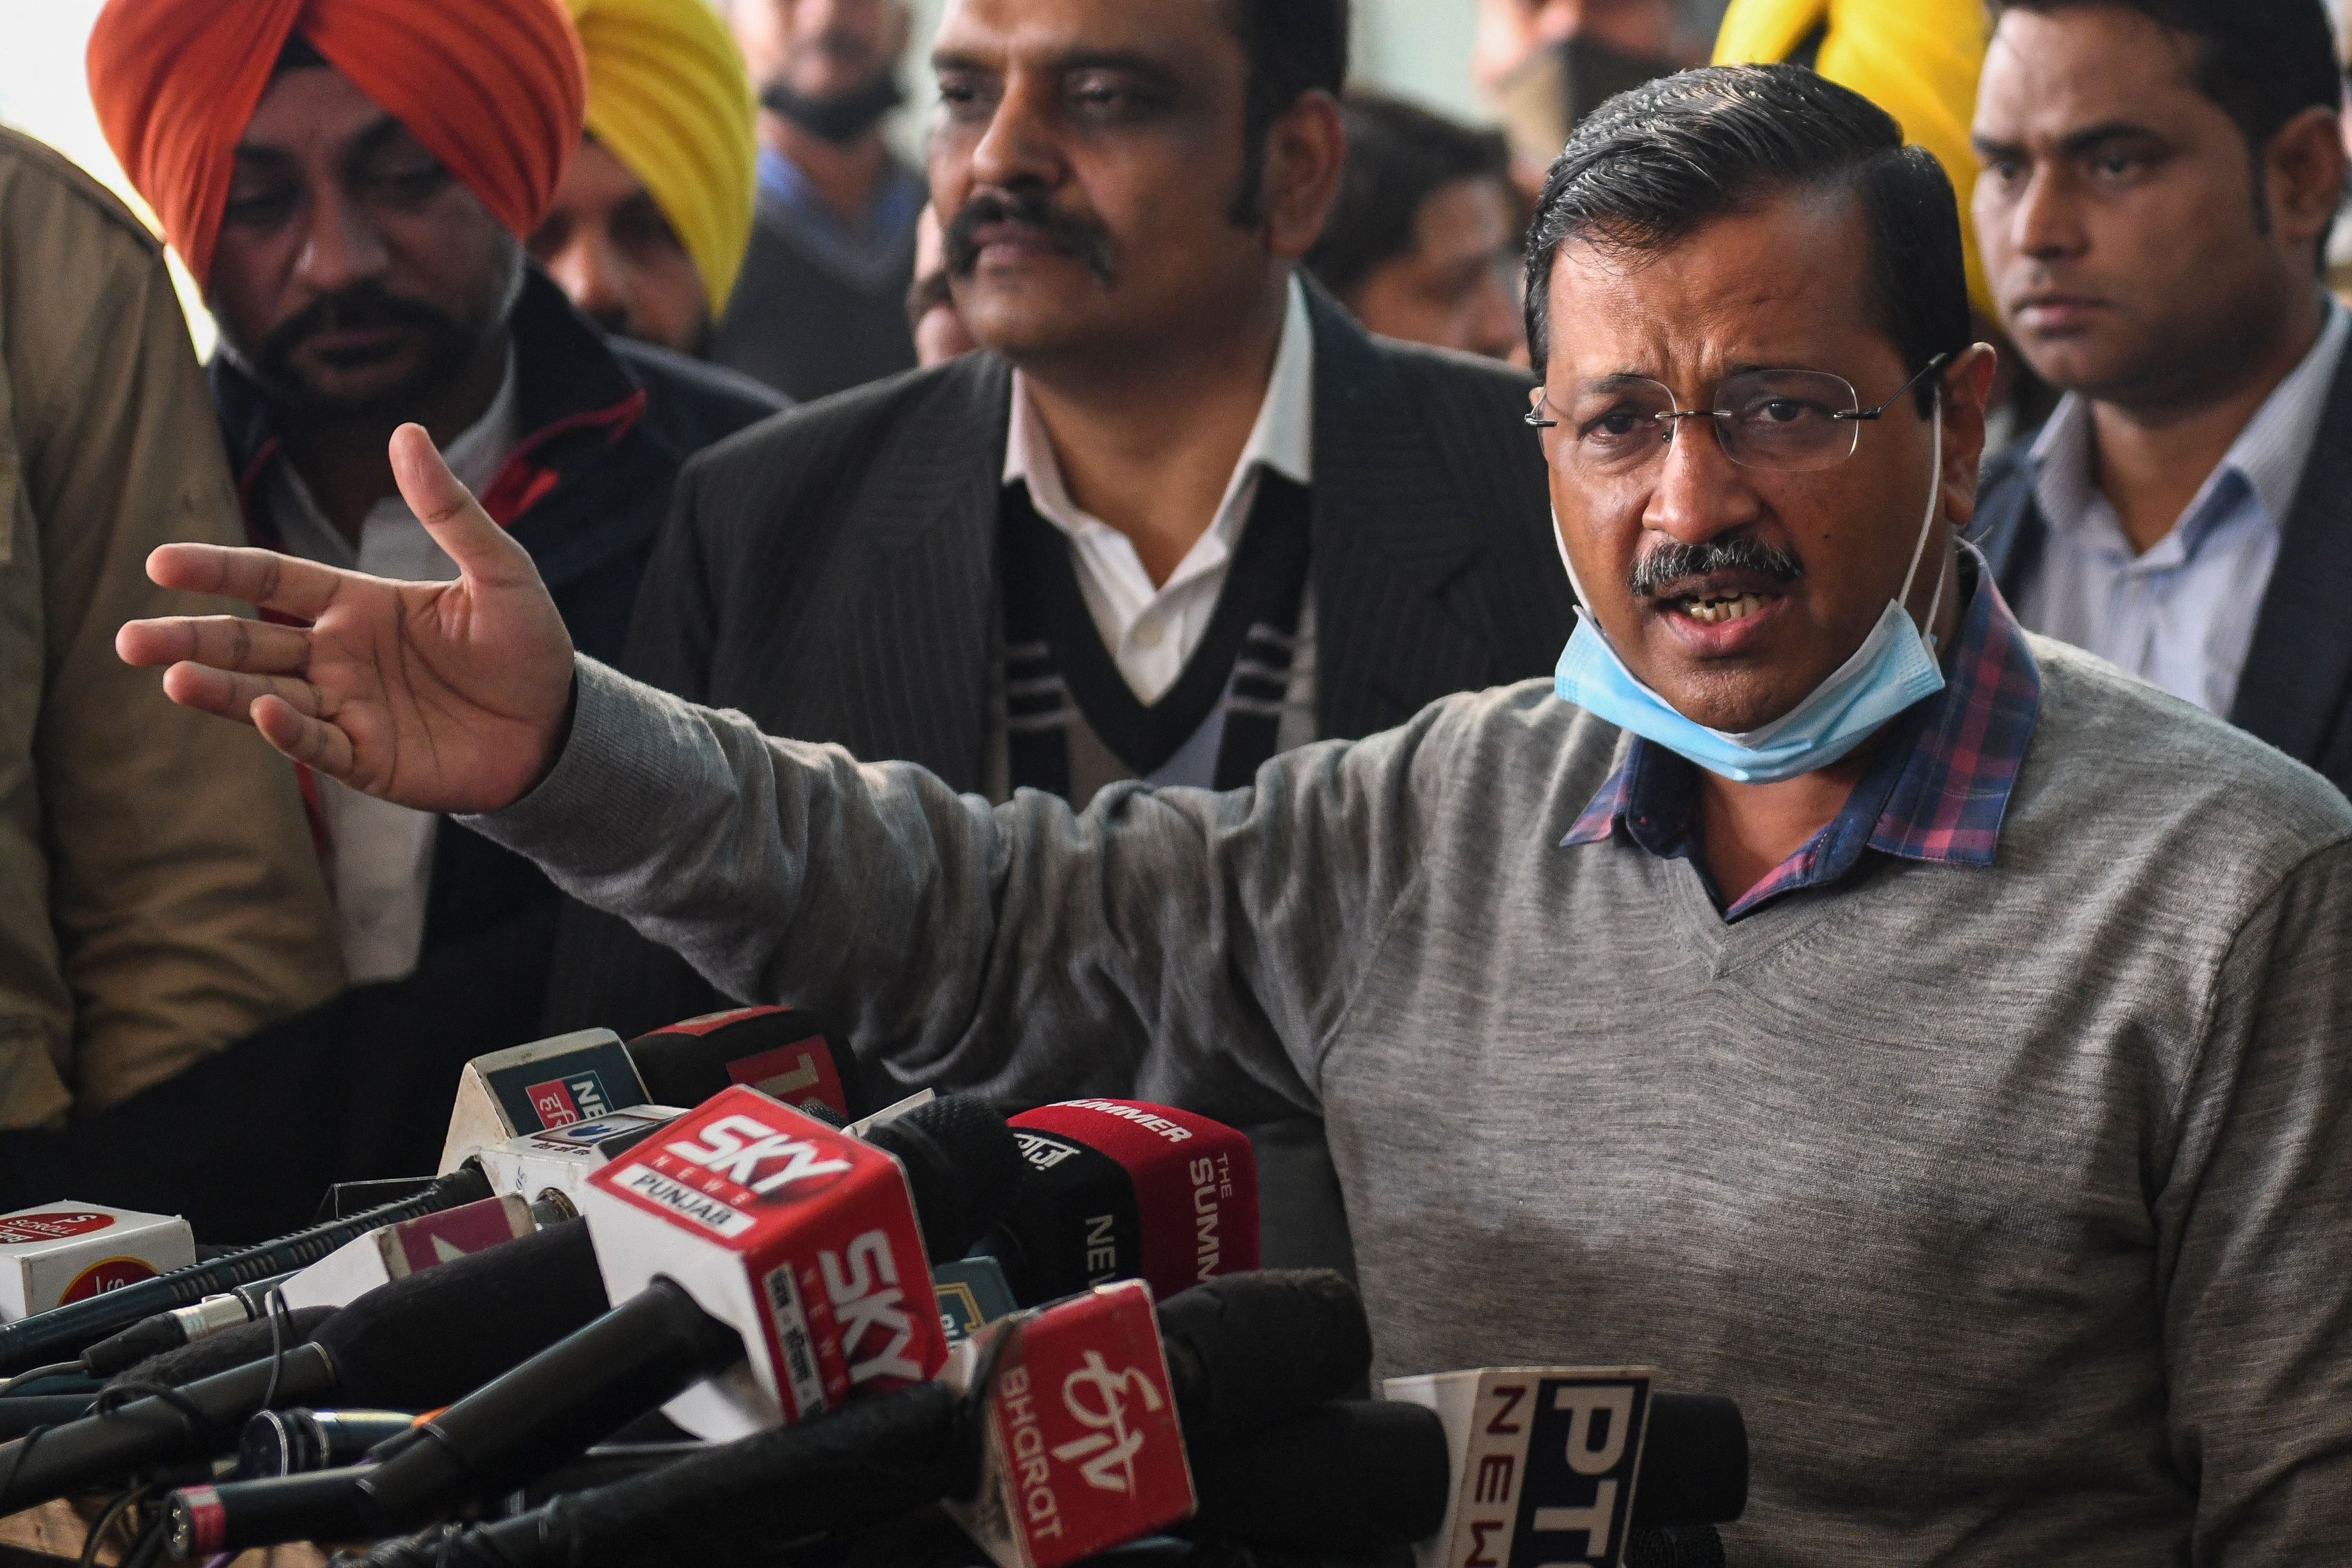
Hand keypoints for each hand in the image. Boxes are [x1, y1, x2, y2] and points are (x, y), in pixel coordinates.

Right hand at [116, 424, 575, 814]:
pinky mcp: (370, 759)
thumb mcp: (499, 570)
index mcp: (358, 603)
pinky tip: (264, 714)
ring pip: (266, 696)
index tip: (162, 562)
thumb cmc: (528, 644)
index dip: (220, 571)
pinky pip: (319, 744)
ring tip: (169, 677)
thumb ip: (449, 510)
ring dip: (219, 690)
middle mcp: (338, 655)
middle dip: (190, 639)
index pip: (272, 580)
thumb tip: (407, 431)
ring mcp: (348, 709)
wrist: (563, 725)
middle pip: (248, 643)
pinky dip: (289, 731)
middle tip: (127, 640)